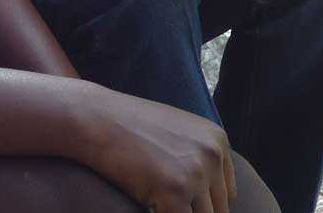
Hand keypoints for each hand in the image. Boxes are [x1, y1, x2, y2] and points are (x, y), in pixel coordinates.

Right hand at [76, 83, 235, 211]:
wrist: (96, 118)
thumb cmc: (129, 127)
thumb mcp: (177, 133)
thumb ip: (199, 158)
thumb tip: (209, 198)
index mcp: (217, 141)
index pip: (226, 193)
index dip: (202, 203)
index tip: (180, 200)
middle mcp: (212, 155)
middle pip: (218, 210)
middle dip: (191, 210)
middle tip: (165, 201)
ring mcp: (195, 173)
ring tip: (157, 201)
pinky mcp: (175, 192)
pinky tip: (149, 206)